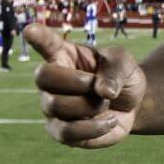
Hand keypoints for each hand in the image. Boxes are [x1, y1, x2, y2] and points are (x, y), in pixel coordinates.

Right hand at [24, 23, 146, 148]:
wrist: (133, 106)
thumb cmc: (122, 77)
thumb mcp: (125, 64)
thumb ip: (115, 70)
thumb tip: (103, 91)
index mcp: (65, 55)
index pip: (46, 43)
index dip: (37, 36)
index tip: (30, 30)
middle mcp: (51, 81)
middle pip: (44, 78)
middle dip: (77, 83)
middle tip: (99, 87)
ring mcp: (52, 107)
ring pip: (57, 107)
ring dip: (90, 106)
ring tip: (106, 104)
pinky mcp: (60, 131)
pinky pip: (66, 133)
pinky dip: (92, 128)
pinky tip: (110, 121)